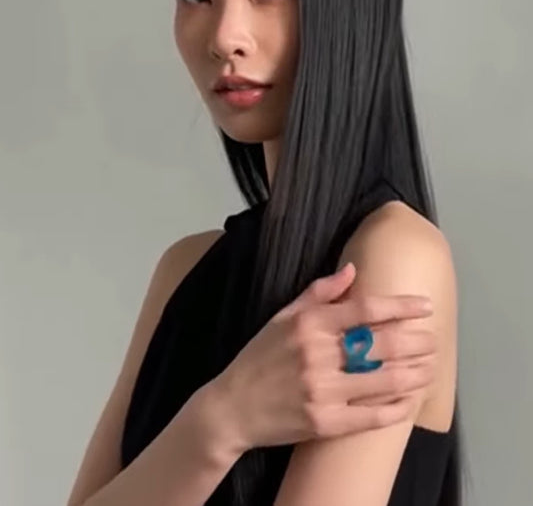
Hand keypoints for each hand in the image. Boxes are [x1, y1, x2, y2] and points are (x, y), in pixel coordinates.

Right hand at [212, 263, 435, 451]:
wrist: (232, 407)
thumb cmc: (259, 357)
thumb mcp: (282, 316)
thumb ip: (319, 292)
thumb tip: (353, 270)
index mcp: (309, 324)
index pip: (365, 309)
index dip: (400, 306)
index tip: (425, 306)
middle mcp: (318, 355)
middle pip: (382, 344)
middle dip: (416, 341)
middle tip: (434, 340)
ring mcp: (323, 391)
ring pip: (385, 380)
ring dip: (415, 373)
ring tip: (430, 368)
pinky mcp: (325, 424)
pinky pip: (372, 415)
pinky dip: (397, 408)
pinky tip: (410, 401)